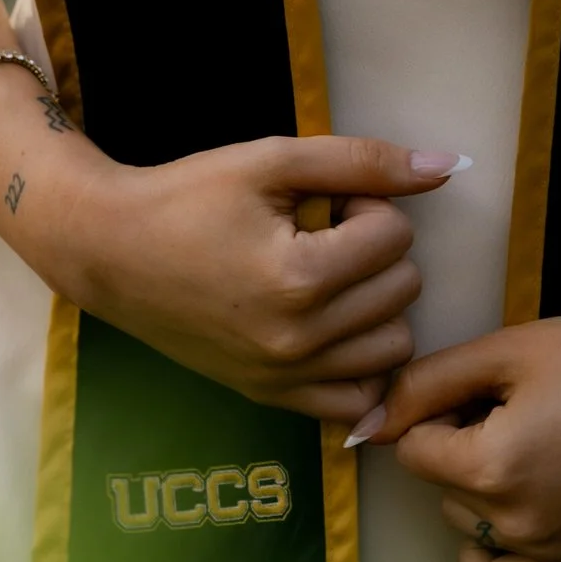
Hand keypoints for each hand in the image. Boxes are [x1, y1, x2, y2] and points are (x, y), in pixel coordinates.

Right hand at [60, 135, 460, 420]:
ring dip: (376, 304)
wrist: (112, 252)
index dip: (366, 203)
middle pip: (404, 288)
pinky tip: (333, 327)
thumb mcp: (272, 161)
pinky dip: (360, 364)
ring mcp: (285, 377)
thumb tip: (448, 166)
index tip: (323, 200)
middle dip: (374, 248)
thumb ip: (362, 161)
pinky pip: (357, 400)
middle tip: (321, 231)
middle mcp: (298, 341)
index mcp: (299, 279)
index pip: (395, 234)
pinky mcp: (272, 397)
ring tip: (326, 275)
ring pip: (395, 345)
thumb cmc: (189, 197)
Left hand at [358, 299, 560, 561]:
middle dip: (459, 449)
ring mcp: (552, 557)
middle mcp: (519, 526)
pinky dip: (496, 548)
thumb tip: (368, 424)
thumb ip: (428, 383)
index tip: (485, 390)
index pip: (416, 451)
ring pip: (468, 534)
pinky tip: (523, 500)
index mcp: (495, 468)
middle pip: (442, 491)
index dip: (441, 411)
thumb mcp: (509, 351)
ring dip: (477, 496)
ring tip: (529, 446)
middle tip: (513, 409)